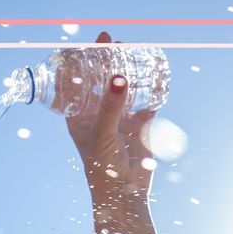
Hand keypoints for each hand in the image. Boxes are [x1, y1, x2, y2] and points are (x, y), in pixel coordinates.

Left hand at [65, 30, 157, 206]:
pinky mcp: (141, 123)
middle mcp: (100, 112)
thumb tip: (118, 76)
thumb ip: (110, 106)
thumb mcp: (102, 134)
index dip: (83, 60)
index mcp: (80, 115)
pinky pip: (147, 98)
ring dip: (129, 68)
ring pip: (125, 86)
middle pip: (102, 79)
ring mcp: (121, 116)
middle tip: (113, 41)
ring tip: (132, 50)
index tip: (90, 42)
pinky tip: (154, 71)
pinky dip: (151, 85)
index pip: (78, 81)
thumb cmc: (102, 167)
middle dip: (108, 59)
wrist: (125, 193)